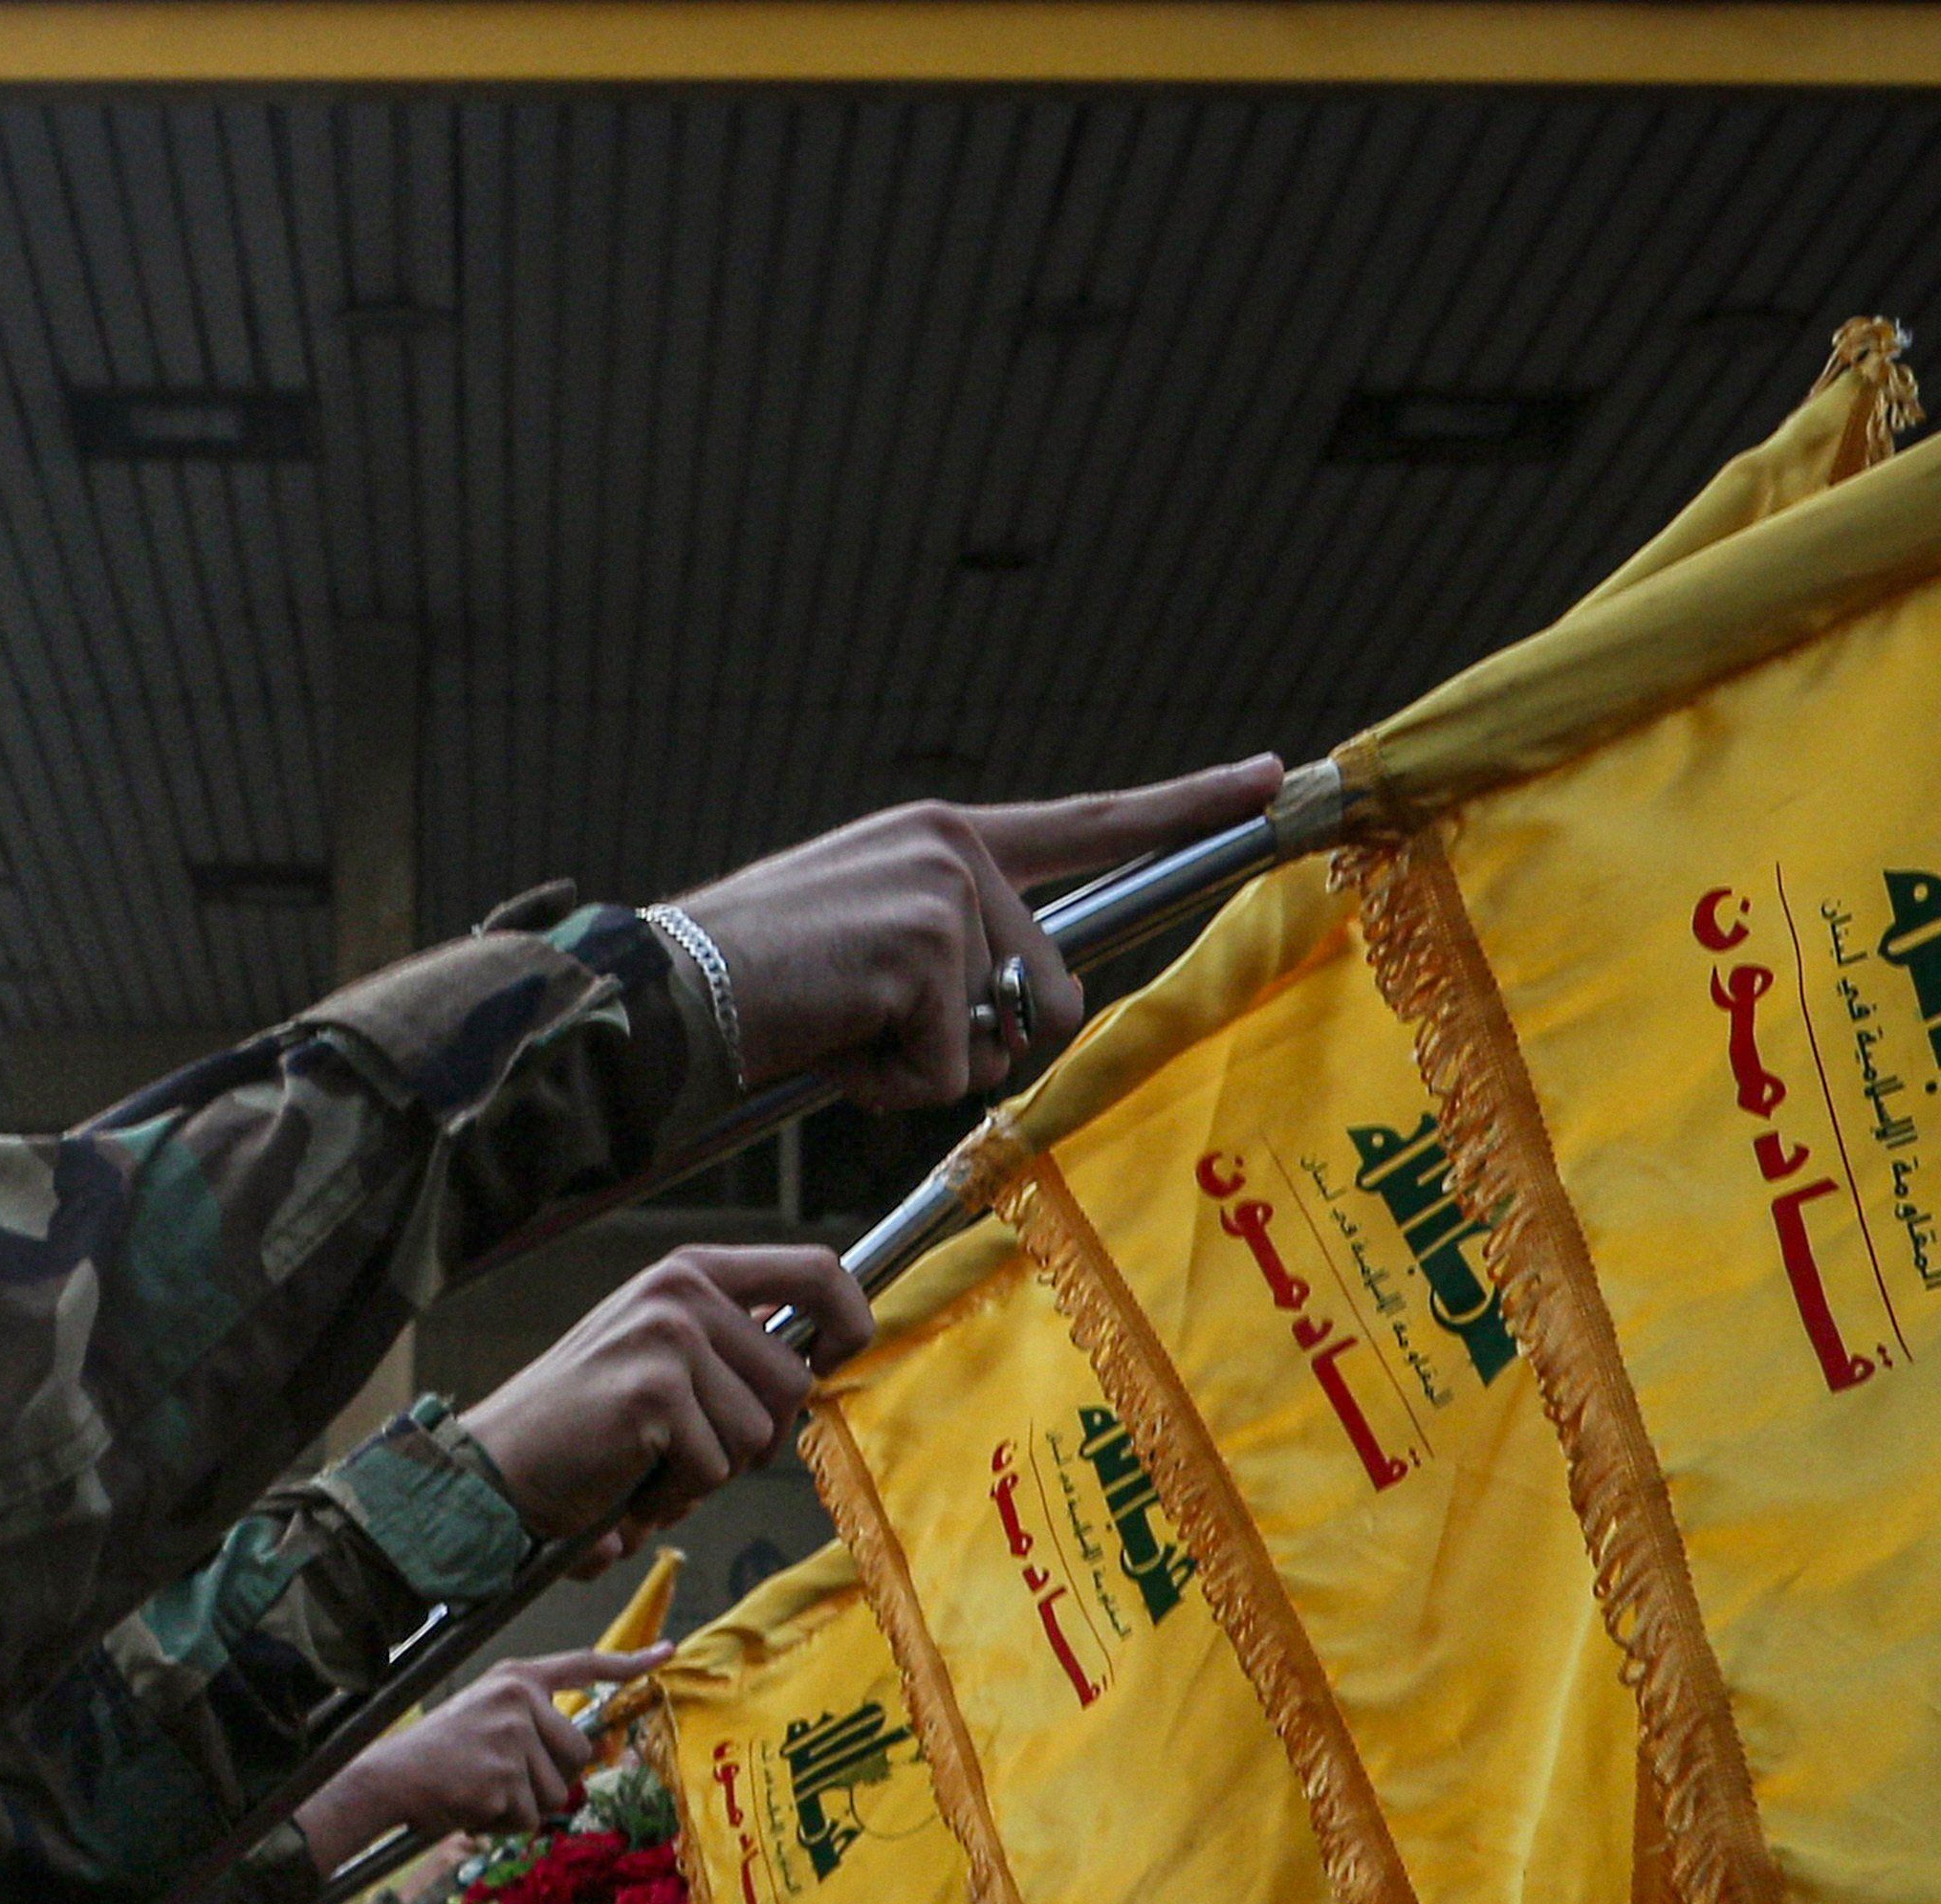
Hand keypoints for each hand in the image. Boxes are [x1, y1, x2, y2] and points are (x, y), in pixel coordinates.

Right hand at [296, 1646, 663, 1866]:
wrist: (387, 1778)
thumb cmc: (437, 1755)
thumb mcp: (486, 1719)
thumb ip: (532, 1727)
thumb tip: (583, 1763)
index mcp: (516, 1680)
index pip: (582, 1665)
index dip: (627, 1663)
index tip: (666, 1653)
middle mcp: (519, 1701)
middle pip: (579, 1754)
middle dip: (548, 1779)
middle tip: (498, 1778)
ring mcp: (512, 1738)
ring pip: (556, 1793)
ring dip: (523, 1807)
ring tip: (480, 1791)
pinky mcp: (504, 1777)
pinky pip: (527, 1818)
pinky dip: (502, 1824)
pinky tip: (470, 1806)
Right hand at [455, 1244, 874, 1546]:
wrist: (493, 1467)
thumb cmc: (582, 1426)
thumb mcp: (662, 1355)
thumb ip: (733, 1346)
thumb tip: (822, 1357)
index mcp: (691, 1272)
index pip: (818, 1271)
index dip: (850, 1322)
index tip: (835, 1363)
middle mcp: (682, 1292)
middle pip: (795, 1380)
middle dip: (755, 1439)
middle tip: (688, 1450)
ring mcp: (669, 1338)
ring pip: (759, 1434)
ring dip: (710, 1473)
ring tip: (648, 1464)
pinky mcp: (654, 1392)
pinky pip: (713, 1468)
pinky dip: (673, 1494)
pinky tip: (626, 1482)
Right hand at [668, 761, 1284, 1109]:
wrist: (669, 992)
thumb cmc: (757, 983)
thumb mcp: (870, 941)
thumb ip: (957, 952)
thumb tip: (1024, 1018)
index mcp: (946, 837)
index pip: (1091, 823)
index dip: (1187, 804)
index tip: (1271, 775)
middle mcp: (956, 850)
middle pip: (1052, 990)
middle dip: (979, 1041)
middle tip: (879, 1033)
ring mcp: (945, 896)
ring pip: (1002, 1038)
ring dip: (926, 1068)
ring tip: (844, 1034)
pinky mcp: (925, 953)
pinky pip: (949, 1072)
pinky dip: (889, 1090)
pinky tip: (829, 1049)